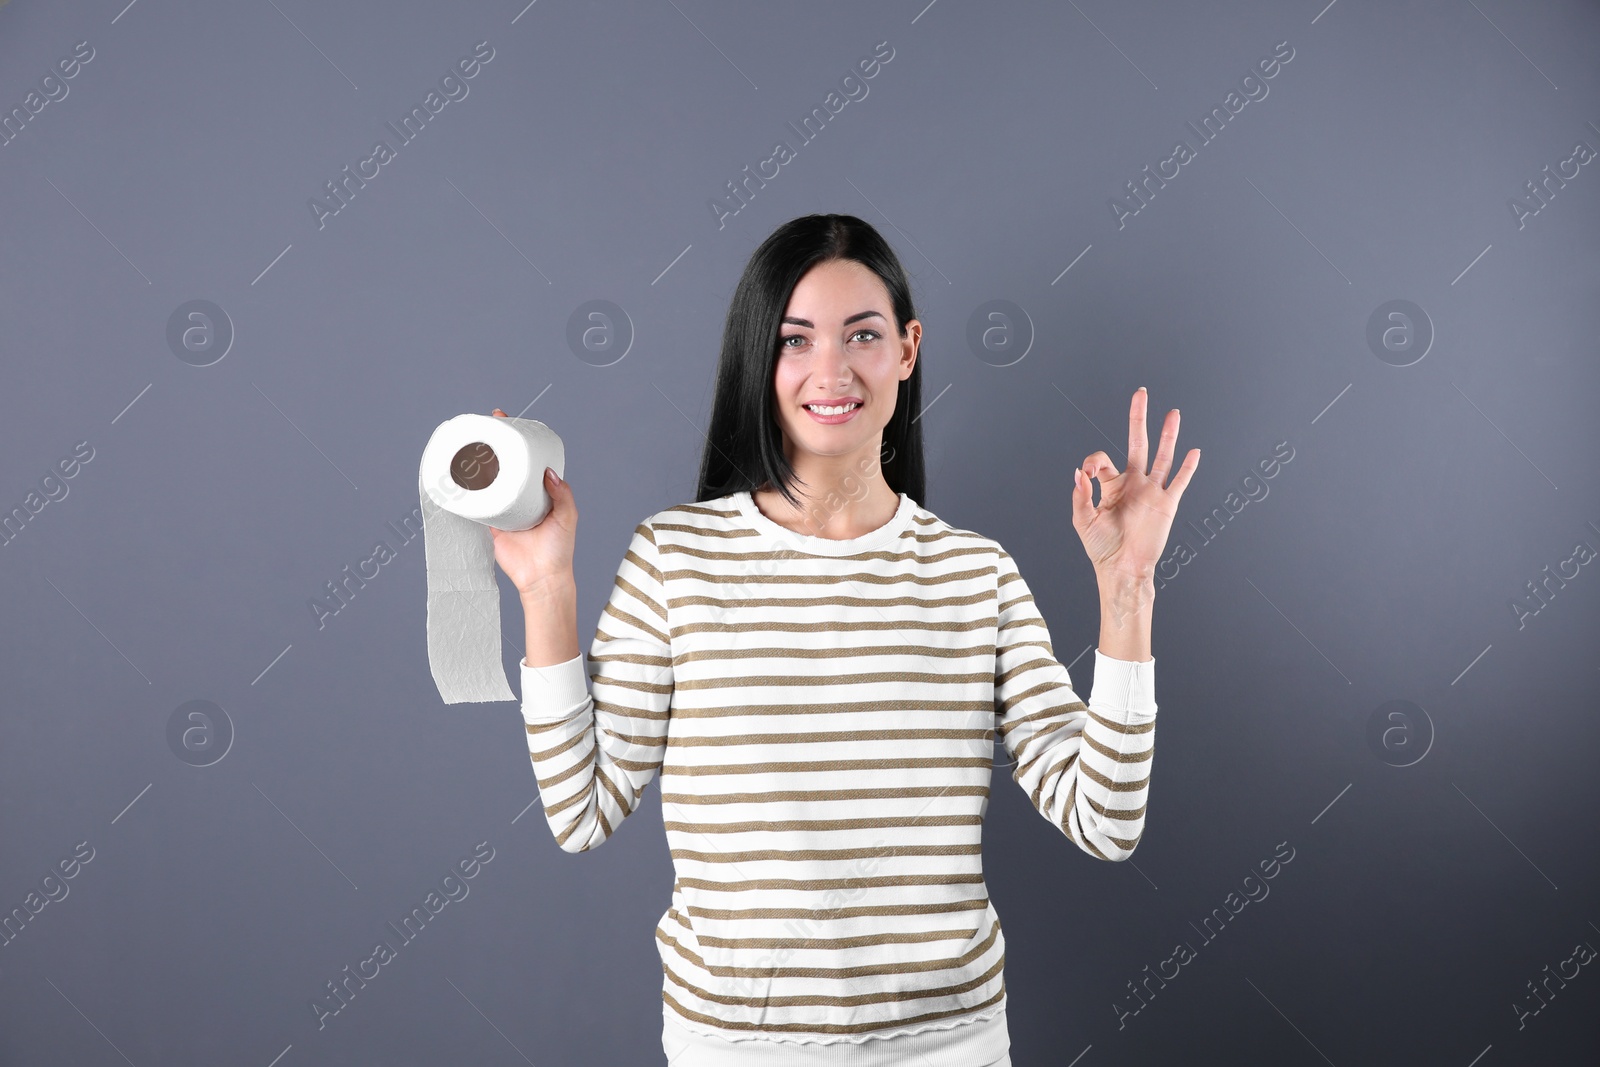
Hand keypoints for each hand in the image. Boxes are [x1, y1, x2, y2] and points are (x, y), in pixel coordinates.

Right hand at [484, 408, 577, 599]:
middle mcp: (523, 497)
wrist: (541, 579)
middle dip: (496, 445)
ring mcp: (507, 508)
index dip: (520, 440)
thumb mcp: (568, 518)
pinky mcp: (492, 523)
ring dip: (482, 464)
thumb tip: (549, 472)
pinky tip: (462, 476)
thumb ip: (563, 495)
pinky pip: (479, 503)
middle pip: (507, 465)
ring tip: (472, 445)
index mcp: (542, 492)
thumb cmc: (559, 550)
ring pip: (491, 481)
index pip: (530, 459)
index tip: (509, 421)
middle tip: (487, 426)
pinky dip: (471, 491)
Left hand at [1070, 387, 1197, 579]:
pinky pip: (1179, 481)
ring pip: (1162, 456)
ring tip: (1173, 413)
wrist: (1122, 569)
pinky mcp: (1166, 503)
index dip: (1092, 462)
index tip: (1087, 474)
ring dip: (1168, 435)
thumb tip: (1079, 472)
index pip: (1102, 460)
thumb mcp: (1082, 521)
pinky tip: (1194, 452)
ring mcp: (1151, 491)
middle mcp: (1133, 483)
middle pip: (1137, 443)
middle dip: (1138, 418)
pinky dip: (1187, 468)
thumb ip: (1080, 496)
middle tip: (1141, 394)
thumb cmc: (1102, 548)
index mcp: (1111, 486)